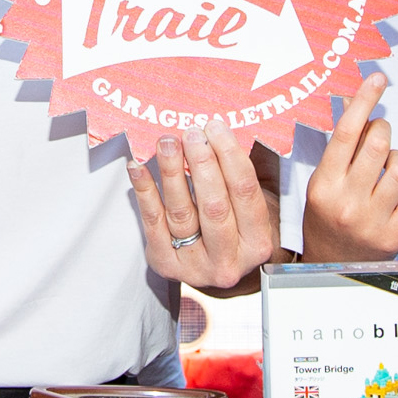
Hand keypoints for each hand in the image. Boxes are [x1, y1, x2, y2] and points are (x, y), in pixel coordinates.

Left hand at [130, 121, 277, 291]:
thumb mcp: (254, 207)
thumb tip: (217, 133)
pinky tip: (139, 168)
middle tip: (191, 133)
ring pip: (181, 213)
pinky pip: (153, 222)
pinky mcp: (165, 264)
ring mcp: (195, 266)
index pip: (245, 192)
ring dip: (171, 172)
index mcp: (258, 243)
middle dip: (201, 162)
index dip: (229, 155)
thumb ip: (240, 177)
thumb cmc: (237, 228)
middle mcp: (229, 260)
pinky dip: (145, 191)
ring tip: (167, 143)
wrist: (218, 269)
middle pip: (213, 205)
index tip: (216, 128)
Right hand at [300, 73, 397, 260]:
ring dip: (397, 158)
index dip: (364, 101)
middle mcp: (347, 203)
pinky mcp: (396, 234)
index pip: (346, 133)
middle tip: (379, 133)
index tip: (377, 79)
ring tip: (387, 166)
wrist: (332, 268)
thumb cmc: (326, 219)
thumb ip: (340, 149)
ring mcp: (373, 220)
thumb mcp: (322, 183)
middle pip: (377, 144)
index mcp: (324, 186)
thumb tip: (354, 104)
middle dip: (382, 130)